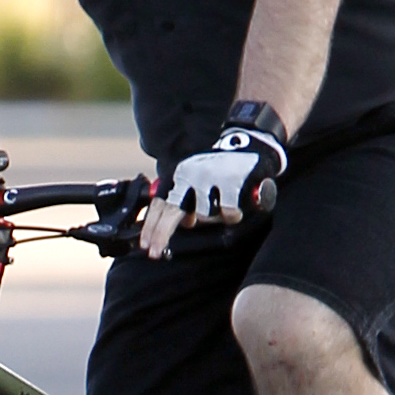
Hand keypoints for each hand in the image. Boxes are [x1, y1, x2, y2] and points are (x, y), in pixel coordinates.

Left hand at [139, 127, 284, 257]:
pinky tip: (237, 204)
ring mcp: (208, 177)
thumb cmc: (220, 166)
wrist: (249, 141)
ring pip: (205, 216)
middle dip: (161, 235)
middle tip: (154, 252)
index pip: (159, 204)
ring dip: (214, 218)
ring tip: (222, 204)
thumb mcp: (195, 178)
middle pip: (171, 212)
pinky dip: (232, 215)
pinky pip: (228, 212)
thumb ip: (185, 198)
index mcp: (178, 175)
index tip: (145, 245)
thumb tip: (184, 223)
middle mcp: (189, 175)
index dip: (151, 227)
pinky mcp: (229, 181)